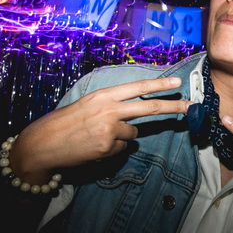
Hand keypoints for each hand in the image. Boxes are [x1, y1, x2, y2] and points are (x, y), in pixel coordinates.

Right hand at [11, 77, 191, 183]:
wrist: (41, 145)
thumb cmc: (65, 124)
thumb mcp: (87, 105)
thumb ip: (112, 106)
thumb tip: (135, 115)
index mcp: (103, 96)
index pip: (137, 87)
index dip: (159, 85)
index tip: (178, 82)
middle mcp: (109, 110)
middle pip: (149, 107)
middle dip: (173, 107)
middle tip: (191, 106)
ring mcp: (109, 129)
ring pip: (133, 134)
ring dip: (121, 137)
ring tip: (97, 137)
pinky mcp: (107, 147)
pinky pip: (121, 149)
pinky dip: (111, 150)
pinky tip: (94, 148)